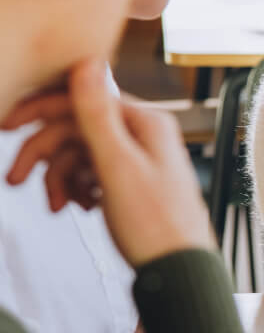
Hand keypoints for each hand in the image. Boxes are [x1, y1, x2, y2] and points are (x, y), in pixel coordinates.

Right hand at [3, 58, 213, 264]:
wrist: (179, 271)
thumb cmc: (155, 224)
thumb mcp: (118, 165)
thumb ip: (98, 114)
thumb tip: (89, 61)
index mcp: (145, 122)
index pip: (80, 100)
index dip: (39, 111)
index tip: (5, 127)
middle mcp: (145, 134)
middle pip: (76, 129)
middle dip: (45, 156)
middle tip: (14, 180)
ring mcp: (141, 159)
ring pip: (81, 154)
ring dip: (61, 178)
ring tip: (57, 206)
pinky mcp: (135, 182)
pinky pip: (94, 173)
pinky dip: (80, 189)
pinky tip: (83, 208)